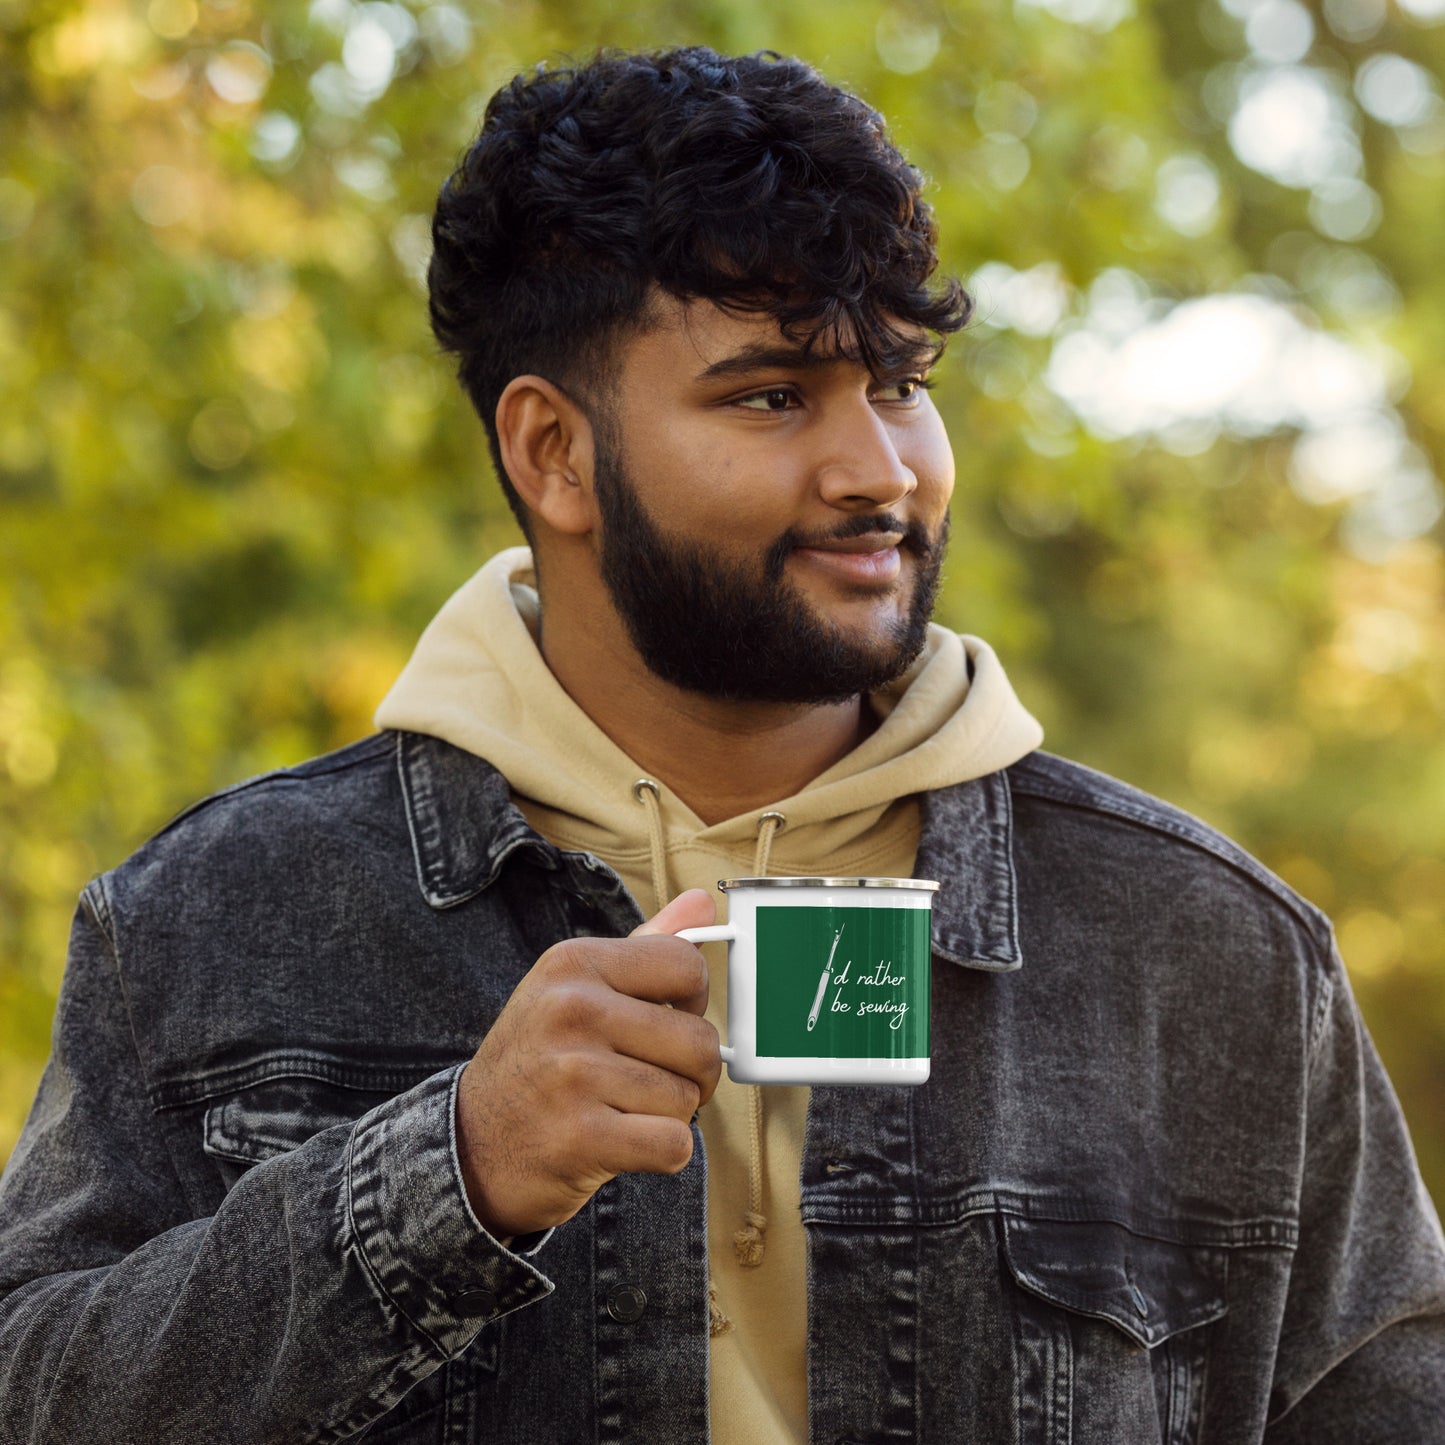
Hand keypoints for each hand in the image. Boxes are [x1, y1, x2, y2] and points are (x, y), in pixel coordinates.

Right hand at [455, 889, 721, 1239]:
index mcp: (574, 962)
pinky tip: (622, 1143)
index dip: (693, 1003)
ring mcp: (572, 1073)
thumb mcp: (575, 988)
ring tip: (621, 1109)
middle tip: (650, 1081)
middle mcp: (571, 1008)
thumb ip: (644, 945)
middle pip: (699, 1041)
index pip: (686, 967)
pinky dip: (661, 1153)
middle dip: (691, 1072)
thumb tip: (702, 901)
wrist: (472, 1143)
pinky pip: (673, 1144)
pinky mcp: (579, 1137)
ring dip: (668, 1115)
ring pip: (687, 1097)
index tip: (666, 1023)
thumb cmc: (540, 1059)